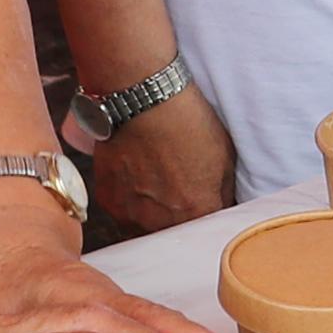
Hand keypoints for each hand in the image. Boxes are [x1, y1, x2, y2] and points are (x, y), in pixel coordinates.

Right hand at [87, 86, 235, 238]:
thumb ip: (222, 192)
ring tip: (156, 187)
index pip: (208, 233)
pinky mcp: (108, 201)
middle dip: (180, 221)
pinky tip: (137, 181)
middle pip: (175, 235)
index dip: (208, 221)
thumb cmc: (184, 120)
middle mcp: (162, 222)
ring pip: (146, 229)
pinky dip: (131, 204)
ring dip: (153, 217)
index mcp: (197, 212)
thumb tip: (223, 207)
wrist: (141, 97)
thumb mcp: (223, 156)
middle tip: (179, 194)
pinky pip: (123, 213)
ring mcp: (130, 214)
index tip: (206, 209)